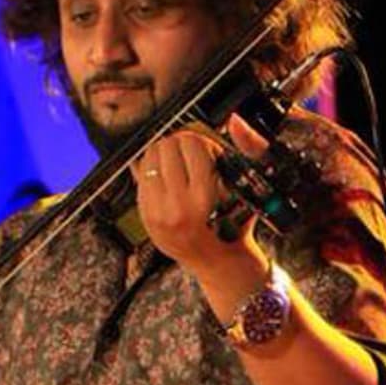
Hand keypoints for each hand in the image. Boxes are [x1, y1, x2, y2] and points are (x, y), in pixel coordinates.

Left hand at [128, 113, 270, 280]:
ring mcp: (156, 211)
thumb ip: (243, 157)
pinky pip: (140, 173)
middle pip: (168, 146)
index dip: (202, 141)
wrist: (215, 262)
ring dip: (164, 152)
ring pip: (150, 156)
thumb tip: (235, 122)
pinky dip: (152, 167)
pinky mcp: (144, 214)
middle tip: (191, 153)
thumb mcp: (245, 194)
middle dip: (181, 143)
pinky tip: (166, 175)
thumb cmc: (233, 229)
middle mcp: (176, 206)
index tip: (208, 150)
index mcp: (202, 199)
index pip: (192, 145)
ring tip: (178, 163)